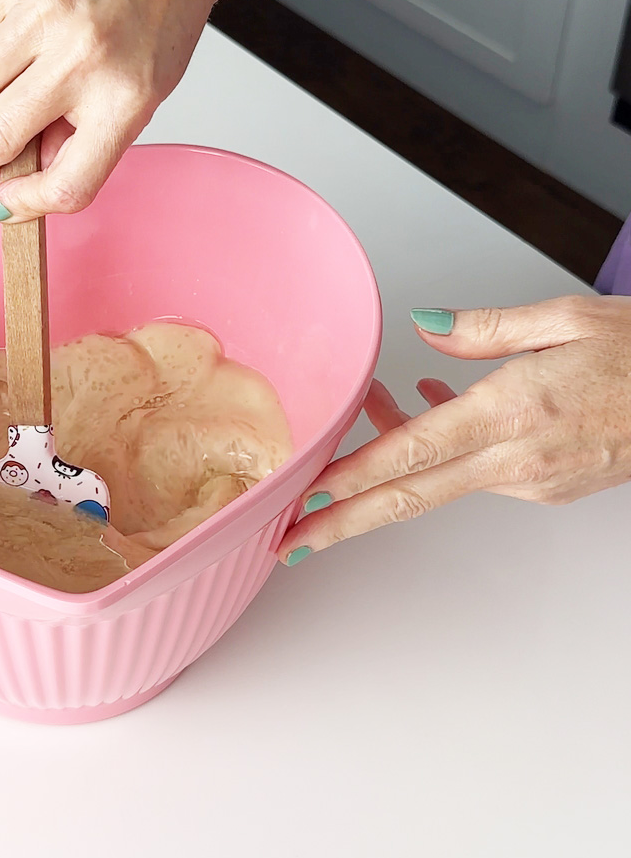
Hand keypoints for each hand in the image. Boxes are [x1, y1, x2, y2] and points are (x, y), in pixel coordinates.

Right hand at [0, 0, 250, 222]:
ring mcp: (45, 10)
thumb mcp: (144, 89)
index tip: (6, 204)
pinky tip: (17, 23)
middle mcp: (85, 56)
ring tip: (13, 73)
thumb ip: (88, 136)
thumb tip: (28, 172)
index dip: (27, 205)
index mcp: (126, 97)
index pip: (66, 184)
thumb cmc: (160, 9)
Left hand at [278, 295, 630, 565]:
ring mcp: (532, 482)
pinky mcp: (546, 488)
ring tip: (374, 404)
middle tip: (291, 540)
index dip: (353, 477)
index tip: (308, 497)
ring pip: (439, 478)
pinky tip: (430, 408)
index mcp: (514, 412)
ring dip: (393, 456)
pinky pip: (472, 474)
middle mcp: (518, 459)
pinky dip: (439, 452)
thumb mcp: (565, 318)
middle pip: (410, 497)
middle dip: (343, 522)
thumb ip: (483, 328)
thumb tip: (424, 329)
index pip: (412, 452)